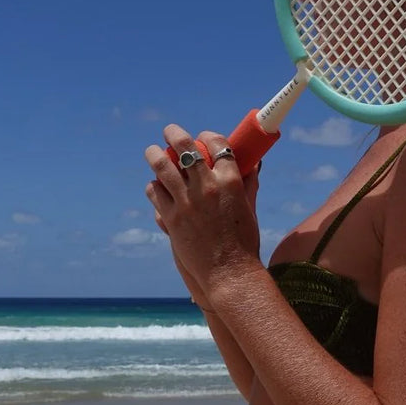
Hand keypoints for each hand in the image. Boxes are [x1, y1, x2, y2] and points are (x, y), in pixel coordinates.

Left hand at [145, 126, 261, 303]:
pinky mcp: (171, 218)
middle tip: (169, 131)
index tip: (204, 137)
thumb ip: (248, 184)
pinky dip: (154, 186)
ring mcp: (187, 202)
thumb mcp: (249, 208)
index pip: (218, 144)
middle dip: (174, 133)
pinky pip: (155, 192)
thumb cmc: (244, 242)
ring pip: (162, 166)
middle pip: (185, 147)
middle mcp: (207, 187)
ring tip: (152, 151)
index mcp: (231, 181)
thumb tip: (252, 164)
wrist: (229, 273)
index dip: (209, 136)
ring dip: (155, 154)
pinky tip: (155, 186)